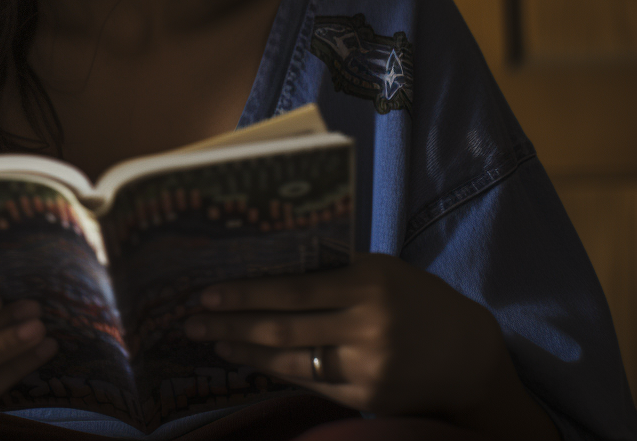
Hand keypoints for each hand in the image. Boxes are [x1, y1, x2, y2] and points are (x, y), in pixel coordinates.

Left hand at [183, 254, 557, 438]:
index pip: (293, 289)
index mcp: (367, 283)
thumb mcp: (382, 271)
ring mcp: (365, 367)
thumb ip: (335, 270)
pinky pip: (310, 383)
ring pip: (291, 360)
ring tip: (214, 342)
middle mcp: (365, 327)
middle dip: (232, 324)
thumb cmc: (418, 300)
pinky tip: (251, 362)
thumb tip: (272, 265)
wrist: (468, 358)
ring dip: (246, 352)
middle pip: (283, 328)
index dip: (247, 294)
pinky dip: (277, 372)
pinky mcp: (366, 398)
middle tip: (193, 320)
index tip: (208, 292)